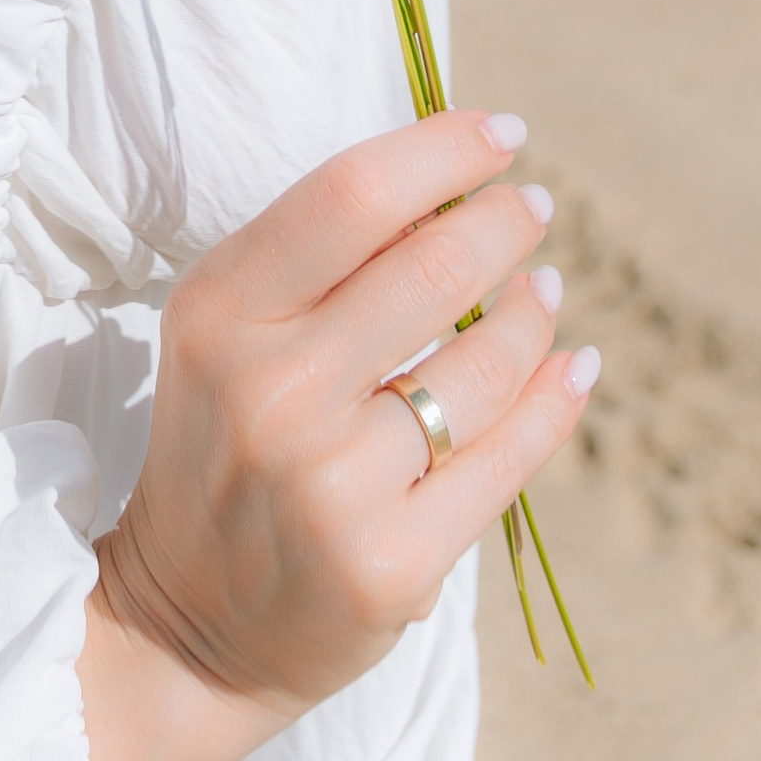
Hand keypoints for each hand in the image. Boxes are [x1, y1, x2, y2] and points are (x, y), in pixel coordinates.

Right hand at [76, 110, 592, 760]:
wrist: (186, 626)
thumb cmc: (226, 445)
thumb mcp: (229, 334)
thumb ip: (318, 261)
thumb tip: (459, 183)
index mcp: (220, 313)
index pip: (351, 196)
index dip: (444, 151)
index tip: (505, 134)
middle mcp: (272, 392)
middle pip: (430, 269)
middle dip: (505, 223)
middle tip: (532, 210)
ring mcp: (333, 486)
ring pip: (484, 365)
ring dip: (537, 310)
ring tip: (547, 291)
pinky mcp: (391, 565)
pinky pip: (508, 460)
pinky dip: (557, 400)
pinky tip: (574, 367)